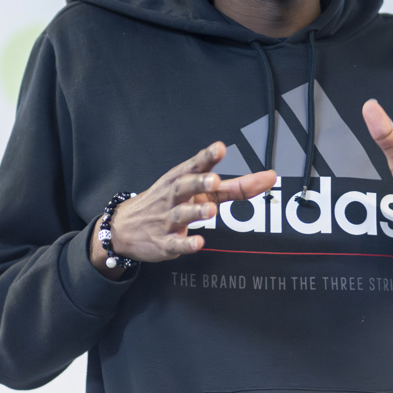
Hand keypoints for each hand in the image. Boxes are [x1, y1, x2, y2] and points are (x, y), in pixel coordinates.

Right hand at [89, 142, 276, 276]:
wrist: (124, 227)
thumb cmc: (167, 203)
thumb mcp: (197, 192)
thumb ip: (233, 187)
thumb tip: (267, 178)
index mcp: (181, 180)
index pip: (194, 166)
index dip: (207, 157)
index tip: (219, 148)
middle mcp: (173, 197)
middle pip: (185, 186)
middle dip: (199, 182)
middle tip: (215, 180)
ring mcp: (166, 220)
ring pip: (181, 215)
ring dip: (196, 212)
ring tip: (211, 212)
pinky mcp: (162, 242)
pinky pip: (174, 243)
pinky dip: (185, 243)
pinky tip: (198, 243)